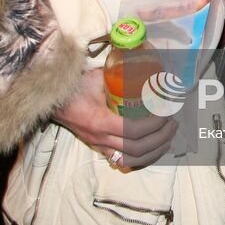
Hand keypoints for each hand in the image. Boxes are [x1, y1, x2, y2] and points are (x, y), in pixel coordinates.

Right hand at [52, 68, 177, 168]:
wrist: (51, 100)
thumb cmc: (75, 86)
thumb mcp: (98, 77)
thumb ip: (121, 72)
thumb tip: (146, 64)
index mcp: (100, 122)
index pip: (134, 131)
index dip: (155, 125)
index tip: (167, 113)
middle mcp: (99, 139)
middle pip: (136, 149)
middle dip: (160, 139)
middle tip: (173, 125)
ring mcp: (98, 146)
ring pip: (130, 160)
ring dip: (153, 152)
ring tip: (167, 139)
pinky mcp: (97, 148)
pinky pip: (121, 160)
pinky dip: (140, 158)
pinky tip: (152, 149)